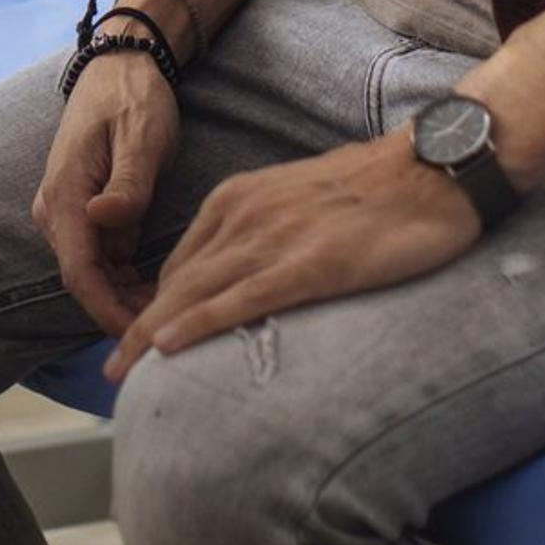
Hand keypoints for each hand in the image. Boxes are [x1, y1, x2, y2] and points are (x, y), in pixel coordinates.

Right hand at [34, 50, 181, 336]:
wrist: (121, 66)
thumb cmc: (133, 98)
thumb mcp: (141, 136)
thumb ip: (127, 183)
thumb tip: (103, 217)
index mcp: (65, 195)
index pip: (80, 273)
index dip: (109, 312)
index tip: (142, 337)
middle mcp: (56, 209)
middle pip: (86, 280)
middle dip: (124, 311)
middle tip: (173, 330)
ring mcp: (68, 212)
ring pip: (95, 273)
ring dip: (128, 296)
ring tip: (174, 312)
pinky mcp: (84, 211)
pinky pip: (103, 257)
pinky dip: (128, 277)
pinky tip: (161, 288)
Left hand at [105, 130, 478, 382]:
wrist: (433, 169)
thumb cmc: (379, 189)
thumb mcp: (302, 200)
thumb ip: (268, 231)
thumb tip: (252, 273)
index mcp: (240, 198)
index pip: (182, 263)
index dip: (156, 307)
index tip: (137, 342)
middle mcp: (244, 214)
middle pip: (175, 283)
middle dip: (138, 329)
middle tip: (111, 371)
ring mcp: (273, 238)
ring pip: (195, 293)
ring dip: (152, 336)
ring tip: (123, 374)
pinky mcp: (308, 265)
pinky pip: (239, 300)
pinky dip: (197, 324)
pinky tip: (168, 347)